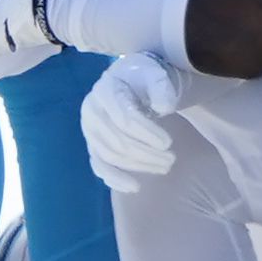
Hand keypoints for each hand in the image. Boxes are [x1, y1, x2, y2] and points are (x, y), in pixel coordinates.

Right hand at [78, 52, 186, 189]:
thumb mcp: (155, 74)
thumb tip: (163, 107)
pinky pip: (100, 166)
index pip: (124, 119)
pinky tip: (134, 186)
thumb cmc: (145, 77)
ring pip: (111, 156)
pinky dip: (115, 178)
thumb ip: (161, 86)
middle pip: (118, 141)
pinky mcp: (93, 144)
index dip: (147, 134)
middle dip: (146, 154)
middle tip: (171, 159)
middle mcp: (91, 111)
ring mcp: (90, 130)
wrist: (132, 81)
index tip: (168, 143)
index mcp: (105, 90)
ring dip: (138, 166)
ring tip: (164, 167)